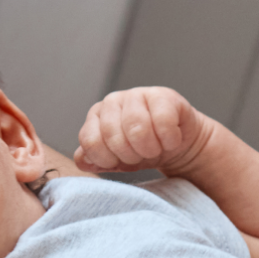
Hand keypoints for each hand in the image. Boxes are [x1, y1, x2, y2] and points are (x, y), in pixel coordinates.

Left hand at [74, 86, 211, 174]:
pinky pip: (163, 123)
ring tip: (156, 149)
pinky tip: (170, 140)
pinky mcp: (163, 96)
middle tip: (142, 156)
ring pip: (137, 129)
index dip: (108, 160)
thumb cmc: (142, 150)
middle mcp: (112, 101)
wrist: (176, 144)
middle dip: (130, 156)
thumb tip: (82, 159)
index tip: (121, 162)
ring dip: (150, 149)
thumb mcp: (115, 160)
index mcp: (96, 116)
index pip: (90, 142)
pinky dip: (169, 140)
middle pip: (113, 137)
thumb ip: (93, 160)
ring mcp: (136, 95)